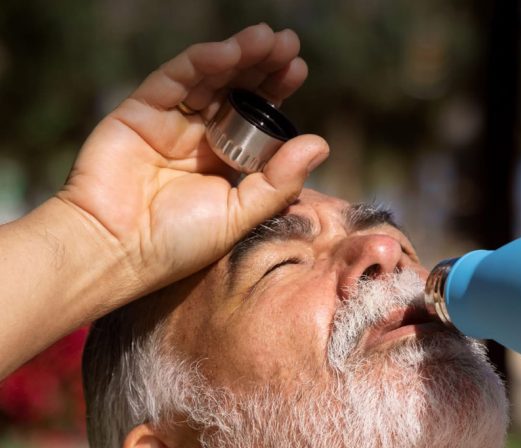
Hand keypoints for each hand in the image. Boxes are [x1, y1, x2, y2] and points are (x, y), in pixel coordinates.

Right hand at [57, 24, 328, 293]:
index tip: (298, 68)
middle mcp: (199, 137)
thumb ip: (279, 182)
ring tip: (266, 39)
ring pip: (208, 79)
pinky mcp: (139, 112)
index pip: (255, 117)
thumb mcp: (239, 215)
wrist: (117, 251)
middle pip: (235, 90)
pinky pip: (173, 80)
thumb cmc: (178, 243)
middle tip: (288, 43)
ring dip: (237, 55)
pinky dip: (200, 63)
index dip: (275, 91)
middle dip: (262, 65)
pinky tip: (227, 51)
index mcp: (225, 161)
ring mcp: (169, 122)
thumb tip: (320, 144)